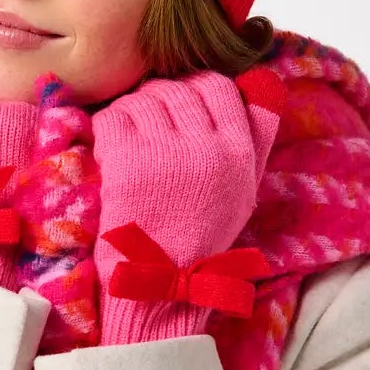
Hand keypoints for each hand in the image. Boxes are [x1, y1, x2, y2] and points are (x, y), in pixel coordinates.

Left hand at [91, 66, 285, 343]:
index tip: (179, 102)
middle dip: (157, 99)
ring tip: (128, 136)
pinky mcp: (129, 161)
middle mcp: (207, 147)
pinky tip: (109, 148)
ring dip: (131, 112)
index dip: (194, 87)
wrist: (160, 285)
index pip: (218, 87)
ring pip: (143, 100)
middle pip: (177, 90)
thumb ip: (254, 140)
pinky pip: (114, 118)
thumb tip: (262, 84)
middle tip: (146, 120)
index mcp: (238, 153)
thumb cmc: (200, 240)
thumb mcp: (242, 191)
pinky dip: (108, 127)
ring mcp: (167, 152)